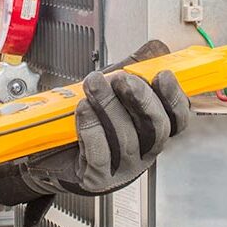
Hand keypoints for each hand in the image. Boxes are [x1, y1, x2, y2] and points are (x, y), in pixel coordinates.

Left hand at [0, 40, 192, 203]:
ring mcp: (122, 168)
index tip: (162, 75)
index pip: (177, 119)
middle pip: (157, 129)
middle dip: (141, 99)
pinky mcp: (98, 178)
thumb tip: (155, 49)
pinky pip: (100, 154)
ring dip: (109, 107)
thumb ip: (134, 70)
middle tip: (122, 78)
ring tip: (93, 86)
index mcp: (151, 132)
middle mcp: (143, 152)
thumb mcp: (112, 91)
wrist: (50, 151)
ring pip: (126, 139)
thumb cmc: (86, 121)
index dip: (174, 97)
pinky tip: (83, 110)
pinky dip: (91, 128)